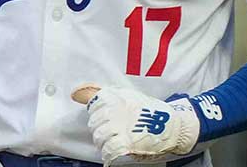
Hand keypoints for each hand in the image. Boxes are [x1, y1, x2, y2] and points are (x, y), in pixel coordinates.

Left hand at [72, 84, 199, 165]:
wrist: (172, 126)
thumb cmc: (147, 110)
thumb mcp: (125, 94)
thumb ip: (99, 93)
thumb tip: (74, 93)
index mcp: (115, 96)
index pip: (93, 104)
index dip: (98, 113)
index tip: (107, 116)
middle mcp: (115, 110)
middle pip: (94, 123)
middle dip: (101, 128)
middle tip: (113, 130)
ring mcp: (120, 127)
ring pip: (99, 137)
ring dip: (104, 142)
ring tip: (114, 141)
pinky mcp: (126, 142)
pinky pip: (109, 150)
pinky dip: (109, 153)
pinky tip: (113, 153)